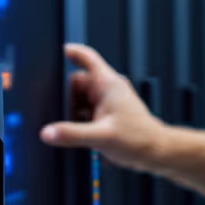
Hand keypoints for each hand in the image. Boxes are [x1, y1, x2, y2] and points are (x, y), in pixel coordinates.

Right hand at [37, 43, 170, 171]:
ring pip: (80, 99)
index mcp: (108, 84)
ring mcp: (107, 102)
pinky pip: (85, 112)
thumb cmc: (139, 138)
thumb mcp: (101, 136)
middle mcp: (107, 89)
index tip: (55, 52)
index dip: (70, 52)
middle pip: (77, 83)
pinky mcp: (107, 115)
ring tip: (78, 127)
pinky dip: (79, 120)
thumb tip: (49, 132)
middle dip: (66, 97)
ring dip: (73, 111)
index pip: (86, 57)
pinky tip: (81, 133)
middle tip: (60, 113)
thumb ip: (72, 134)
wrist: (155, 152)